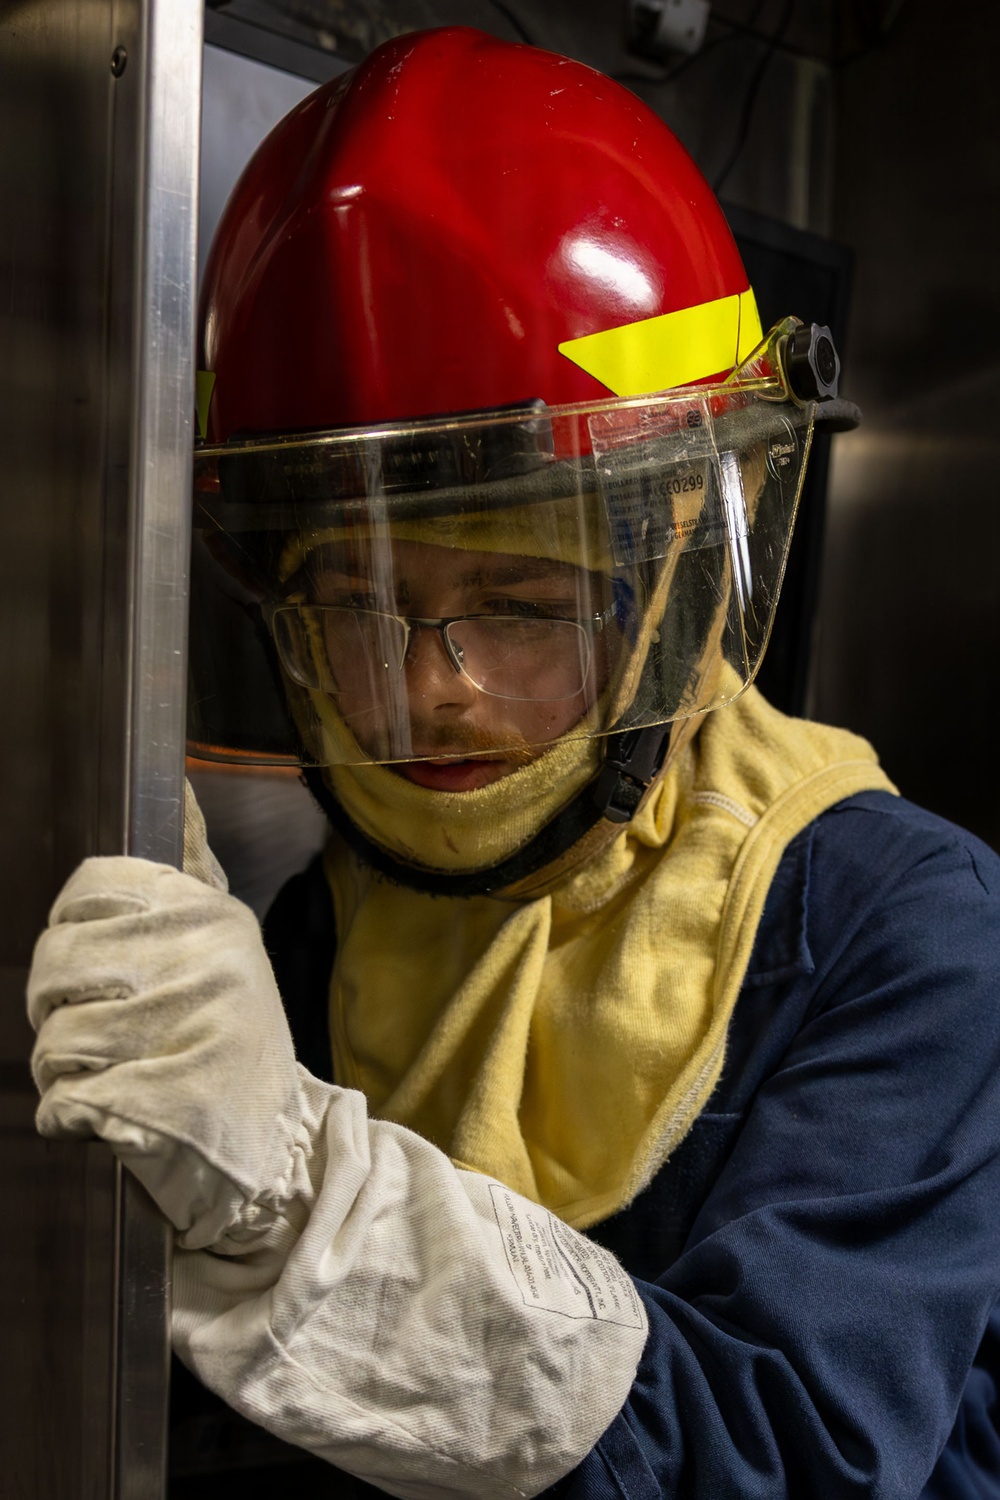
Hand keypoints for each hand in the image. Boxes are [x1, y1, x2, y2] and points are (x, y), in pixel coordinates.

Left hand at [27, 821, 308, 1249]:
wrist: (276, 1157)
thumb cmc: (233, 1047)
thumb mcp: (227, 949)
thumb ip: (193, 873)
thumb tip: (183, 786)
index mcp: (211, 918)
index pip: (90, 887)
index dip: (71, 932)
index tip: (96, 968)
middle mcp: (202, 963)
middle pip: (56, 964)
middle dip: (57, 1011)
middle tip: (101, 1036)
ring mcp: (183, 1032)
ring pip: (53, 1040)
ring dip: (64, 1072)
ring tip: (112, 1078)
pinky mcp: (159, 1106)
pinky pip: (60, 1103)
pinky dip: (69, 1121)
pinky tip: (110, 1120)